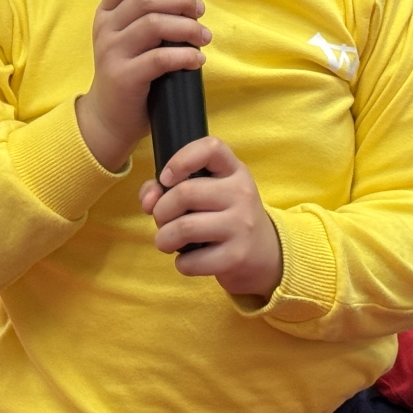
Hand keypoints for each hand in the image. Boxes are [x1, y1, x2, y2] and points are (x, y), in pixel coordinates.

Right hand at [76, 0, 208, 171]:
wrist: (110, 116)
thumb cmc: (132, 69)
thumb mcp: (141, 35)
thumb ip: (164, 6)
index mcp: (107, 12)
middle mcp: (105, 28)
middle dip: (180, 0)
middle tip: (200, 11)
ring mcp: (111, 52)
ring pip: (153, 25)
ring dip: (186, 27)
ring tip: (204, 36)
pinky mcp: (123, 77)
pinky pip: (158, 59)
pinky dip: (184, 56)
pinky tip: (196, 59)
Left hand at [138, 137, 281, 298]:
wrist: (264, 254)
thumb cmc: (225, 216)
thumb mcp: (210, 192)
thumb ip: (170, 187)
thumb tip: (148, 200)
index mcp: (234, 171)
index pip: (211, 148)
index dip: (181, 160)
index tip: (166, 178)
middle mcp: (241, 193)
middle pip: (185, 193)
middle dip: (160, 210)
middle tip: (163, 220)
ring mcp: (242, 225)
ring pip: (184, 227)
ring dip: (164, 238)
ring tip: (167, 241)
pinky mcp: (236, 257)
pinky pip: (192, 261)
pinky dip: (180, 263)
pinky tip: (188, 259)